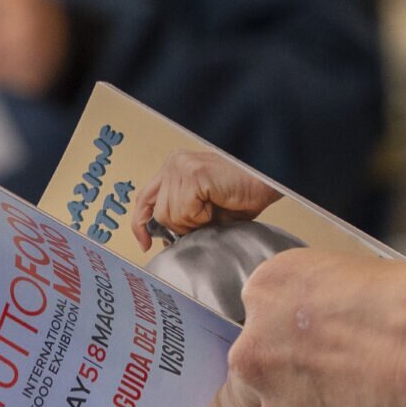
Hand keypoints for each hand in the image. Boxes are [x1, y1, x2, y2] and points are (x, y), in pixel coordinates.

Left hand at [131, 151, 282, 251]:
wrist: (264, 183)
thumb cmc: (240, 195)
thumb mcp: (201, 209)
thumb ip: (179, 214)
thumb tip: (161, 238)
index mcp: (173, 168)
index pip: (144, 199)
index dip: (141, 223)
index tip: (145, 243)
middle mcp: (173, 163)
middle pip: (159, 213)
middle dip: (180, 226)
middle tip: (204, 220)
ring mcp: (181, 167)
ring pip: (171, 215)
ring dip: (194, 222)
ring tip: (213, 209)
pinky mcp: (192, 174)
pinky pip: (185, 212)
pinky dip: (202, 217)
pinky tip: (215, 204)